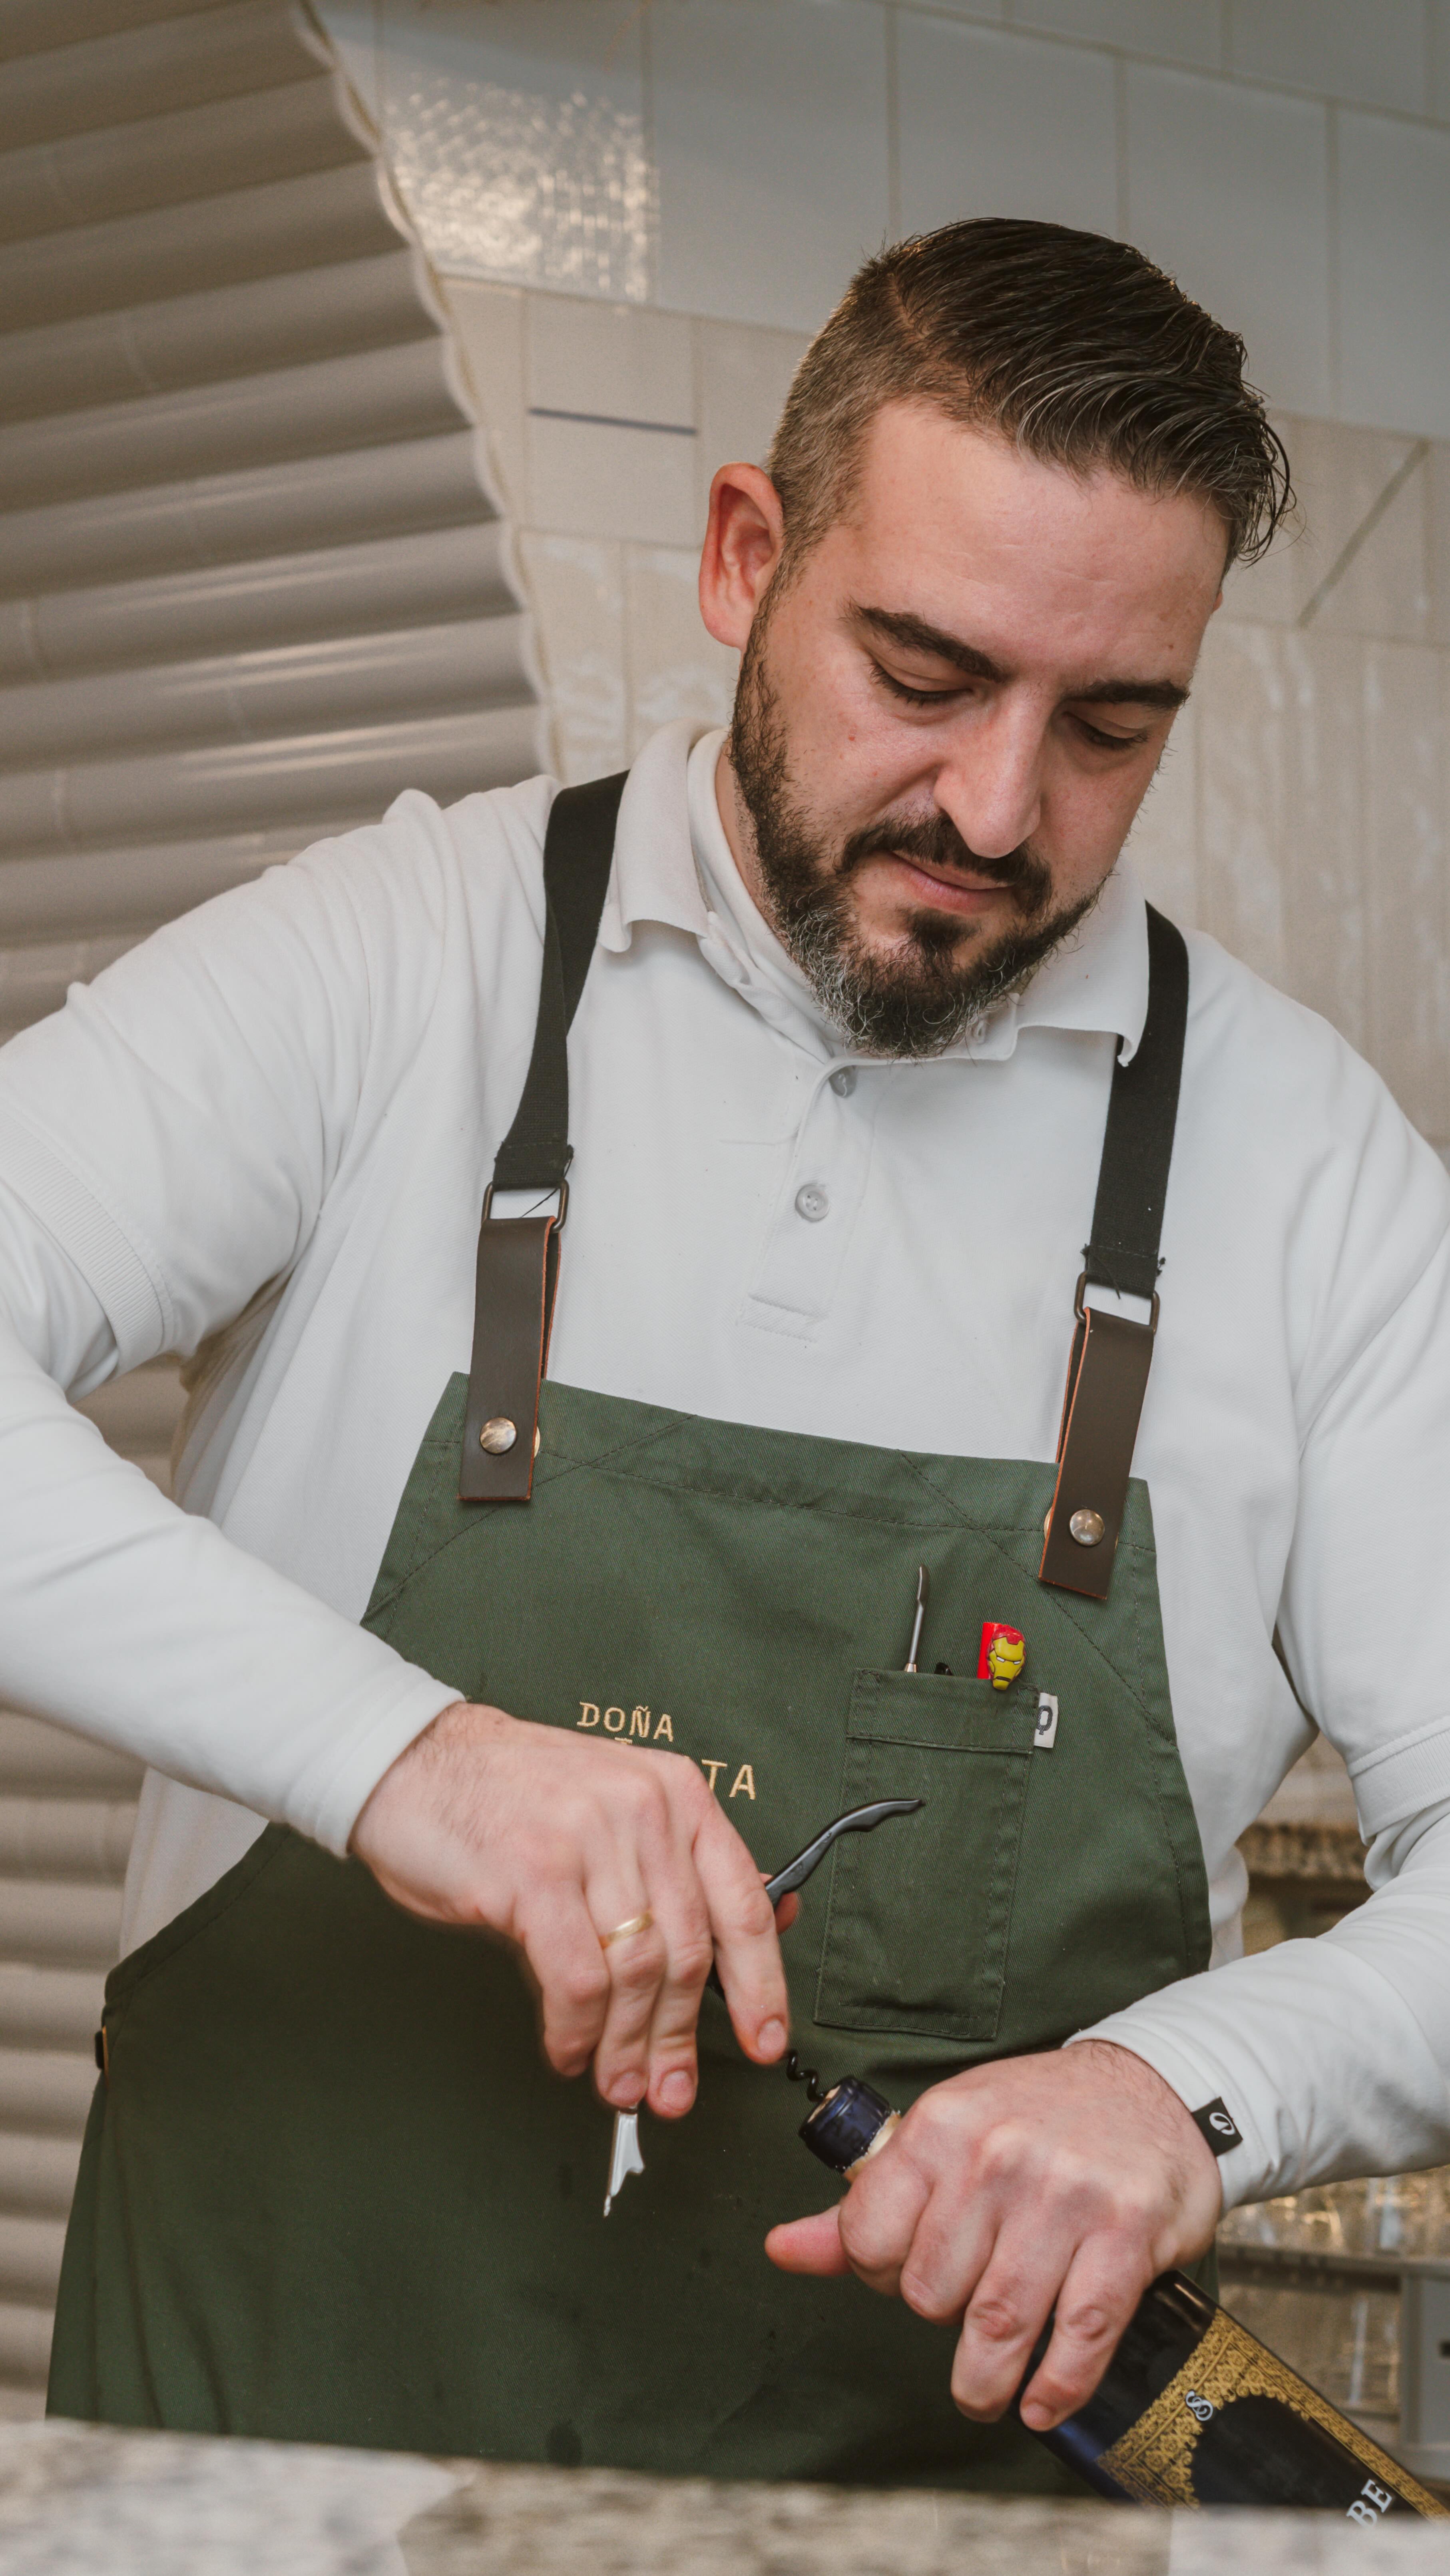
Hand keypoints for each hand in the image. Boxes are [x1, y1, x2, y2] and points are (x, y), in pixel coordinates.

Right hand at [351, 1701, 790, 2118]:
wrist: (414, 1762)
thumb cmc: (512, 1796)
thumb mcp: (613, 1814)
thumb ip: (677, 1868)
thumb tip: (758, 1929)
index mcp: (676, 1793)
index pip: (742, 1903)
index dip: (761, 1984)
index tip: (764, 2041)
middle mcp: (642, 1809)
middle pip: (687, 1952)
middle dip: (679, 2037)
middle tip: (670, 2088)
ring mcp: (588, 1837)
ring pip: (635, 1973)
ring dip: (627, 2046)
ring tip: (618, 2081)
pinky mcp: (533, 1872)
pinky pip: (576, 1979)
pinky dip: (576, 2031)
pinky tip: (569, 2049)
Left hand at [764, 2039, 1221, 2428]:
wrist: (1150, 2087)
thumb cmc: (1035, 2119)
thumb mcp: (943, 2136)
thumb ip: (865, 2201)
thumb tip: (781, 2249)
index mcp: (942, 2126)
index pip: (870, 2237)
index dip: (880, 2274)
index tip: (905, 2277)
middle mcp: (998, 2155)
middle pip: (930, 2292)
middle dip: (940, 2318)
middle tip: (964, 2310)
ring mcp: (1065, 2194)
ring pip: (997, 2324)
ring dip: (986, 2381)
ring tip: (987, 2390)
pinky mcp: (1126, 2233)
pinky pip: (1078, 2336)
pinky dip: (1056, 2385)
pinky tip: (1042, 2400)